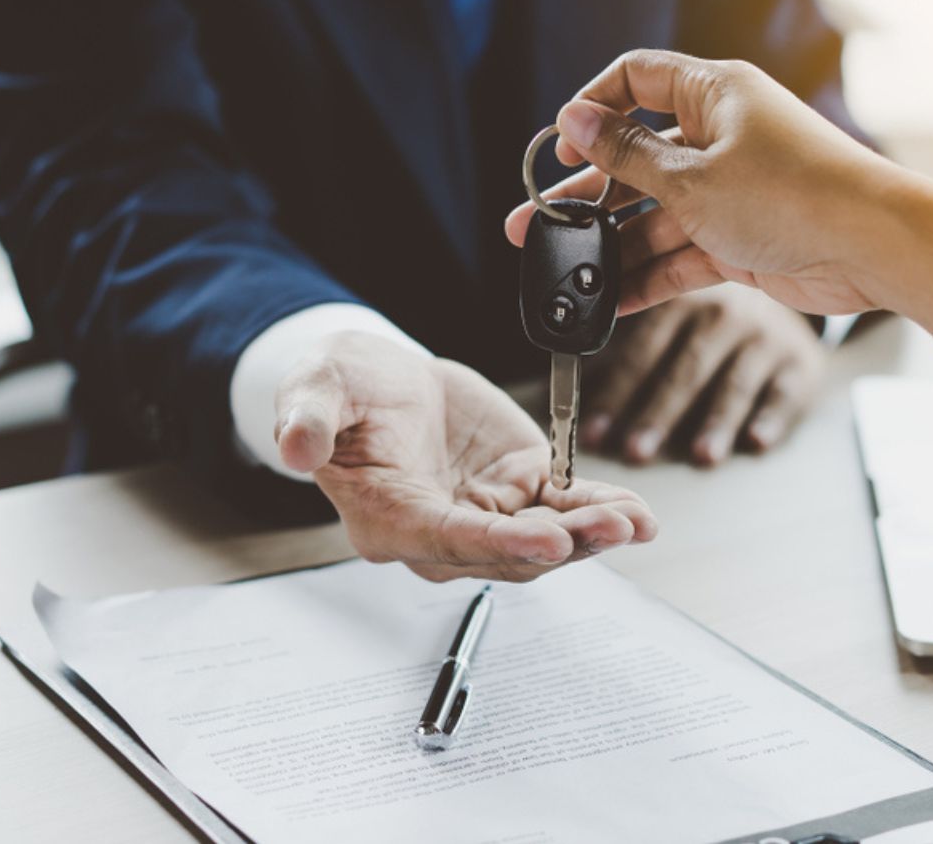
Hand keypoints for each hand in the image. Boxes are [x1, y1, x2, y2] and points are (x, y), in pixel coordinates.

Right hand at [274, 331, 656, 582]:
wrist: (378, 380)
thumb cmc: (341, 390)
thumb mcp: (314, 389)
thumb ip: (307, 420)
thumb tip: (294, 447)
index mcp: (389, 519)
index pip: (448, 541)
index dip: (500, 544)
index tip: (547, 540)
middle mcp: (442, 533)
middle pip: (508, 552)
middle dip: (564, 544)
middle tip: (612, 527)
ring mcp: (487, 515)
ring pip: (545, 539)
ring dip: (592, 534)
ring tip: (636, 521)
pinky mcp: (521, 490)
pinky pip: (565, 509)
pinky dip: (601, 511)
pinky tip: (639, 515)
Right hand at [504, 50, 900, 316]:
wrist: (873, 248)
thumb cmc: (794, 194)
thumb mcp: (692, 177)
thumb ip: (627, 155)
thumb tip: (576, 120)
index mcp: (714, 96)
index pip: (638, 80)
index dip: (592, 109)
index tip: (561, 148)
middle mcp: (721, 138)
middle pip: (636, 158)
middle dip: (585, 194)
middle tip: (534, 223)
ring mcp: (730, 192)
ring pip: (654, 214)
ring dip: (612, 244)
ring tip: (566, 273)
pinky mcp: (741, 240)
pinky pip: (680, 255)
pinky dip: (648, 276)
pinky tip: (610, 301)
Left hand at [581, 284, 823, 464]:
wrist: (792, 291)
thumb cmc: (715, 314)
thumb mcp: (677, 307)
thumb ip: (631, 334)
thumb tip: (566, 364)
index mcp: (681, 302)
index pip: (642, 351)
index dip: (616, 393)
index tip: (593, 433)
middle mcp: (724, 315)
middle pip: (685, 370)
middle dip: (658, 413)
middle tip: (636, 452)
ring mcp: (765, 338)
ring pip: (734, 383)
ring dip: (716, 421)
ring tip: (700, 456)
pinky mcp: (800, 362)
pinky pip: (784, 392)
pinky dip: (772, 417)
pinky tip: (756, 442)